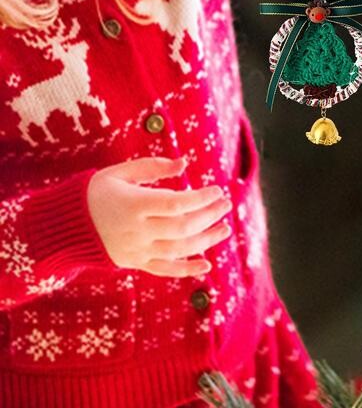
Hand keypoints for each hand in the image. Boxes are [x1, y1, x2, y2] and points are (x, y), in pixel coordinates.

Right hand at [87, 157, 232, 277]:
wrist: (63, 227)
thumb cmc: (94, 192)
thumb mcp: (119, 172)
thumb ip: (153, 167)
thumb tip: (184, 163)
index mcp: (134, 205)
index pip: (176, 204)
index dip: (201, 198)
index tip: (217, 190)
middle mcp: (137, 231)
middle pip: (182, 227)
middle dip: (209, 216)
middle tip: (226, 205)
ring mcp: (137, 250)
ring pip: (179, 249)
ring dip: (207, 239)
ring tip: (225, 228)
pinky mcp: (135, 263)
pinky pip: (164, 269)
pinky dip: (187, 269)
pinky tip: (207, 265)